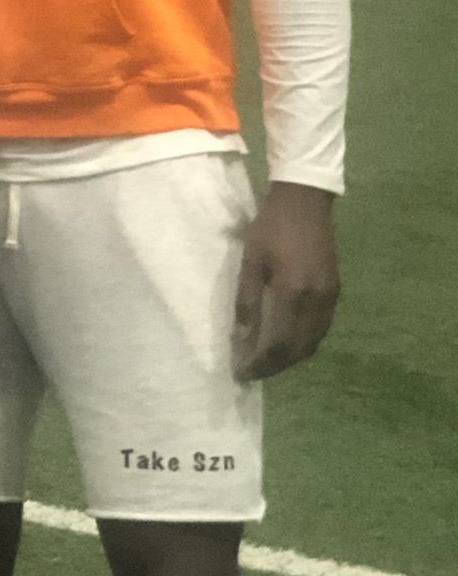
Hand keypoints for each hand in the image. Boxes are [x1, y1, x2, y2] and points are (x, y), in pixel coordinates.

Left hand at [233, 182, 340, 379]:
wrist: (305, 202)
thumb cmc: (271, 227)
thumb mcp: (251, 260)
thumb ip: (246, 299)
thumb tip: (240, 336)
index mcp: (294, 293)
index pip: (278, 343)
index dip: (260, 362)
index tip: (241, 373)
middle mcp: (317, 302)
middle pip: (298, 349)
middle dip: (275, 366)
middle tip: (252, 373)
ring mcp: (330, 298)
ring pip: (313, 342)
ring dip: (290, 357)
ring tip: (266, 362)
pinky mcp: (335, 291)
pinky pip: (320, 329)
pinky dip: (303, 342)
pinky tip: (287, 342)